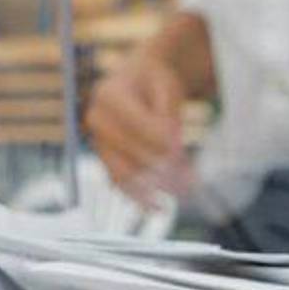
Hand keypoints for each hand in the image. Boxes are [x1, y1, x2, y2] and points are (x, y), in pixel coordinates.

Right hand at [86, 47, 193, 205]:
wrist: (139, 82)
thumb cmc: (156, 81)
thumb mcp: (167, 86)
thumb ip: (168, 114)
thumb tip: (171, 147)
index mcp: (109, 95)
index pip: (137, 124)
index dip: (161, 139)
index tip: (182, 151)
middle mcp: (97, 119)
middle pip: (131, 151)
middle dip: (164, 167)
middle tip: (192, 180)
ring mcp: (98, 142)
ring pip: (125, 172)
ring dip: (155, 187)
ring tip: (183, 195)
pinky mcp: (106, 159)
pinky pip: (120, 182)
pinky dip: (139, 197)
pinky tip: (159, 208)